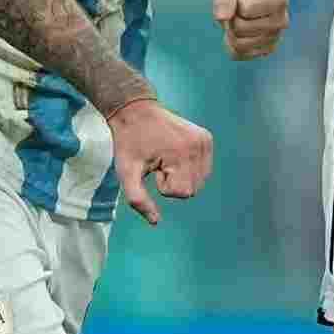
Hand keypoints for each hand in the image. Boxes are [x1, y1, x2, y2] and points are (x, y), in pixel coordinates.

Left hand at [106, 97, 213, 225]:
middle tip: (159, 163)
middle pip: (193, 189)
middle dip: (174, 182)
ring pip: (201, 180)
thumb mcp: (126, 173)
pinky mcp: (206, 138)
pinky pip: (204, 168)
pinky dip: (190, 167)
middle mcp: (199, 146)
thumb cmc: (128, 143)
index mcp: (181, 154)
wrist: (135, 111)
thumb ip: (138, 200)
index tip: (153, 168)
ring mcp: (205, 141)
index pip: (183, 193)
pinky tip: (175, 153)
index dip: (164, 186)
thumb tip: (156, 222)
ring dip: (182, 176)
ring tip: (166, 158)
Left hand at [212, 0, 291, 61]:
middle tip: (240, 6)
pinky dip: (230, 43)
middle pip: (240, 28)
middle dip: (231, 16)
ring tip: (241, 17)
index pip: (245, 9)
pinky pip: (237, 54)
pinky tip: (239, 30)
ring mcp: (275, 38)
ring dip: (230, 29)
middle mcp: (282, 21)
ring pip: (238, 44)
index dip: (235, 0)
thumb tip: (221, 18)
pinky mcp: (265, 51)